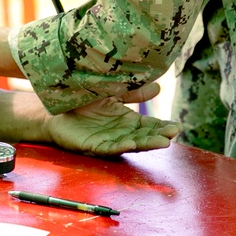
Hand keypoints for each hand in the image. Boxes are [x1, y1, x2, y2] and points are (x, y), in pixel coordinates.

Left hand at [43, 98, 181, 155]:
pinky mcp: (93, 146)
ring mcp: (108, 140)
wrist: (57, 107)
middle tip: (172, 134)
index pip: (150, 126)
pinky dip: (120, 147)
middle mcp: (121, 132)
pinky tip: (130, 144)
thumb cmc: (85, 101)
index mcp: (127, 120)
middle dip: (159, 136)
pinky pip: (108, 148)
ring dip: (145, 144)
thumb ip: (134, 92)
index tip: (178, 127)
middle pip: (144, 137)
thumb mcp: (113, 93)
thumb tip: (159, 87)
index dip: (163, 127)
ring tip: (161, 142)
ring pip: (131, 144)